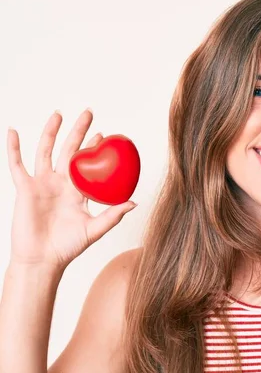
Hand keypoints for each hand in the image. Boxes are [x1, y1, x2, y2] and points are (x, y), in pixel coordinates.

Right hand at [6, 109, 136, 269]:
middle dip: (78, 131)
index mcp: (78, 191)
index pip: (87, 164)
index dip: (94, 148)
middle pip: (69, 150)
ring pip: (46, 151)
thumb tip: (135, 202)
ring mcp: (42, 184)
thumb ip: (113, 215)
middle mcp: (60, 184)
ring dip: (51, 132)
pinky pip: (17, 165)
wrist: (43, 260)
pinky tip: (13, 131)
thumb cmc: (68, 247)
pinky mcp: (25, 188)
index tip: (105, 134)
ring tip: (59, 114)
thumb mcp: (95, 229)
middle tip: (88, 112)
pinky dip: (14, 148)